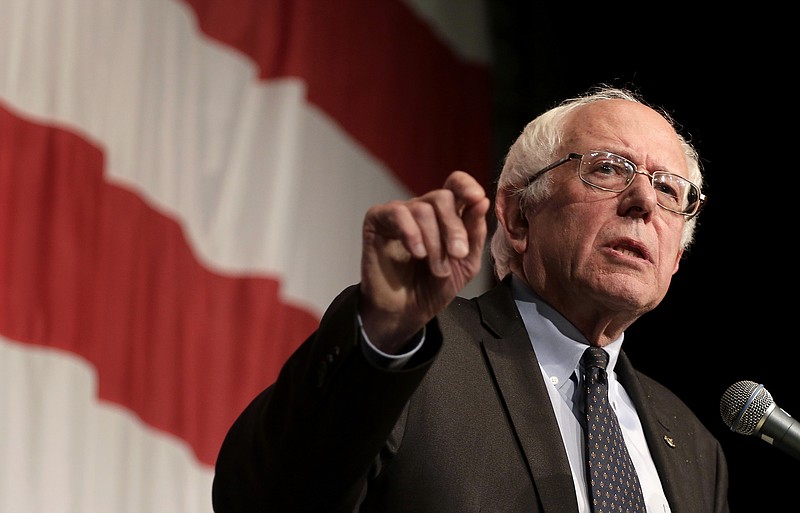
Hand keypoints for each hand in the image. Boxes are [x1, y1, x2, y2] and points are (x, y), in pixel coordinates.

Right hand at [359, 171, 489, 352]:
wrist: (406, 313)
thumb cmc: (434, 287)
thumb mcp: (466, 263)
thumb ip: (474, 233)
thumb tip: (481, 201)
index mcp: (446, 215)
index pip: (455, 184)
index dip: (466, 186)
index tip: (477, 199)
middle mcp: (422, 209)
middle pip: (442, 197)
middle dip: (454, 228)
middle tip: (459, 255)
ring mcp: (399, 214)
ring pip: (423, 209)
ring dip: (435, 242)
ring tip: (437, 268)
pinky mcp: (377, 221)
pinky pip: (397, 213)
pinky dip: (411, 232)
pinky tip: (417, 253)